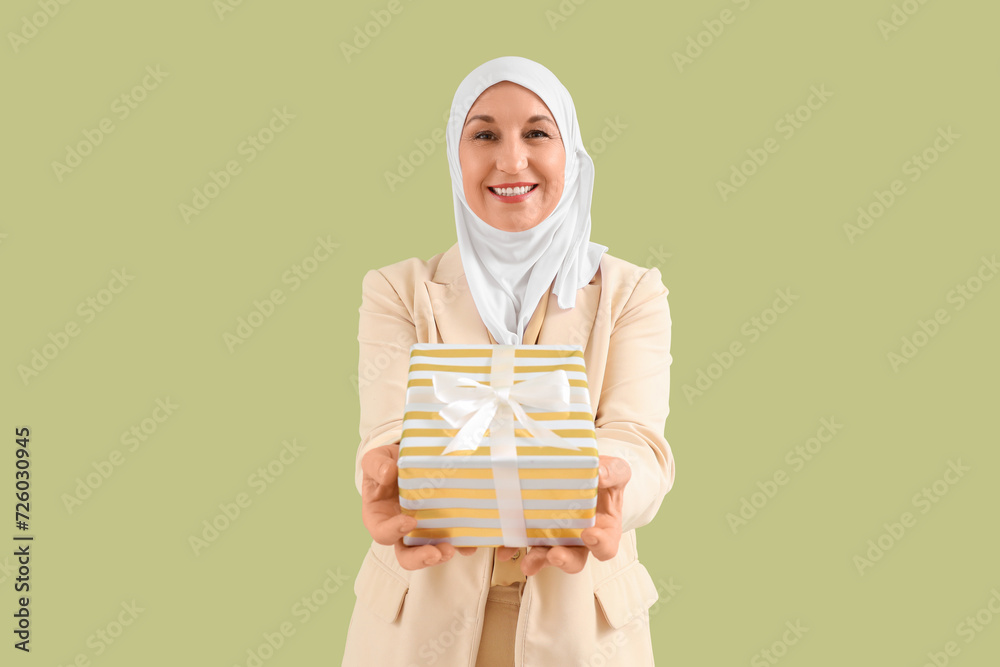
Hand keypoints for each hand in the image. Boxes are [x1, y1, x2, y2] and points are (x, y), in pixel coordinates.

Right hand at [360, 444, 476, 569]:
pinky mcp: (441, 525)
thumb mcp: (375, 459)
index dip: (394, 531)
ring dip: (440, 554)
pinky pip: (451, 539)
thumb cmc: (386, 463)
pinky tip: (469, 544)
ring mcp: (422, 529)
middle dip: (420, 557)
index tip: (410, 522)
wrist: (407, 458)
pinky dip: (461, 544)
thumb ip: (376, 465)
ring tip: (452, 549)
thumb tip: (388, 473)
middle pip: (405, 554)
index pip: (382, 533)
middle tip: (435, 553)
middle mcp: (400, 529)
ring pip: (429, 551)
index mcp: (380, 517)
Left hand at [512, 454, 630, 576]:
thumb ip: (614, 472)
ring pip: (547, 554)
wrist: (582, 469)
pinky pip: (524, 542)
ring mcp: (556, 536)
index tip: (589, 534)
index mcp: (604, 528)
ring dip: (537, 559)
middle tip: (555, 555)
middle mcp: (579, 538)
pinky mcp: (535, 529)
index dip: (600, 545)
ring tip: (528, 562)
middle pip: (575, 558)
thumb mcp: (616, 471)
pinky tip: (506, 549)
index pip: (606, 546)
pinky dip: (514, 547)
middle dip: (564, 560)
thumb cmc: (604, 475)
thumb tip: (601, 474)